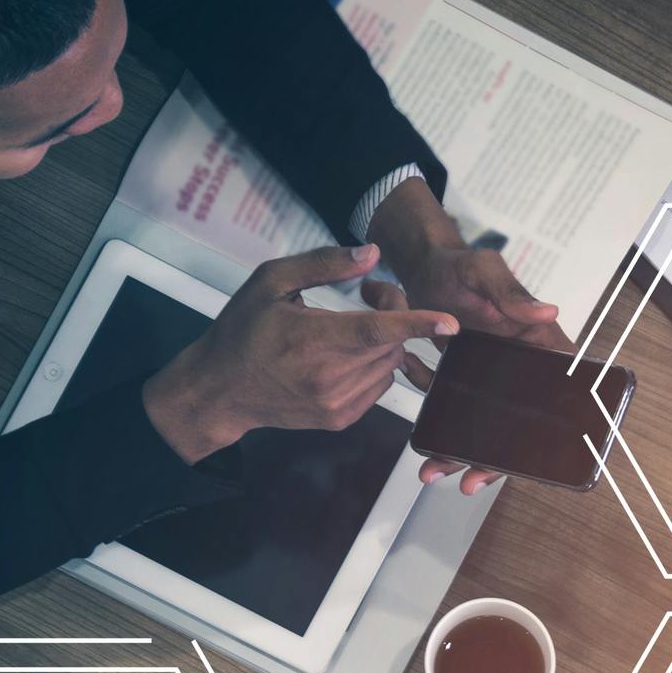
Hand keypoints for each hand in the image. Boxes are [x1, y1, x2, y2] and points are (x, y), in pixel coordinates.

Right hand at [142, 243, 454, 462]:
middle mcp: (328, 377)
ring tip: (354, 325)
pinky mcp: (341, 419)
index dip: (416, 324)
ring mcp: (336, 403)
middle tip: (372, 295)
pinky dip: (376, 365)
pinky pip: (380, 386)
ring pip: (390, 366)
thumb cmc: (243, 329)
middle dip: (395, 315)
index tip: (451, 323)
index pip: (376, 330)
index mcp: (311, 340)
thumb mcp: (270, 282)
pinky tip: (349, 353)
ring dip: (387, 342)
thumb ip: (323, 264)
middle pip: (391, 343)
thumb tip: (373, 253)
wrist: (220, 389)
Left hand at [363, 179, 569, 494]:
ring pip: (484, 427)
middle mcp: (517, 370)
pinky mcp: (461, 382)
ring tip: (434, 472)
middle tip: (470, 480)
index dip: (551, 432)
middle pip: (518, 426)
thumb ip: (511, 292)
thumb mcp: (485, 271)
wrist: (419, 267)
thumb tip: (548, 312)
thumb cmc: (460, 264)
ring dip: (460, 453)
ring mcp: (489, 380)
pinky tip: (420, 440)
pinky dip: (436, 429)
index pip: (558, 395)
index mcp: (537, 347)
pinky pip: (453, 412)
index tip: (532, 459)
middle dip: (494, 460)